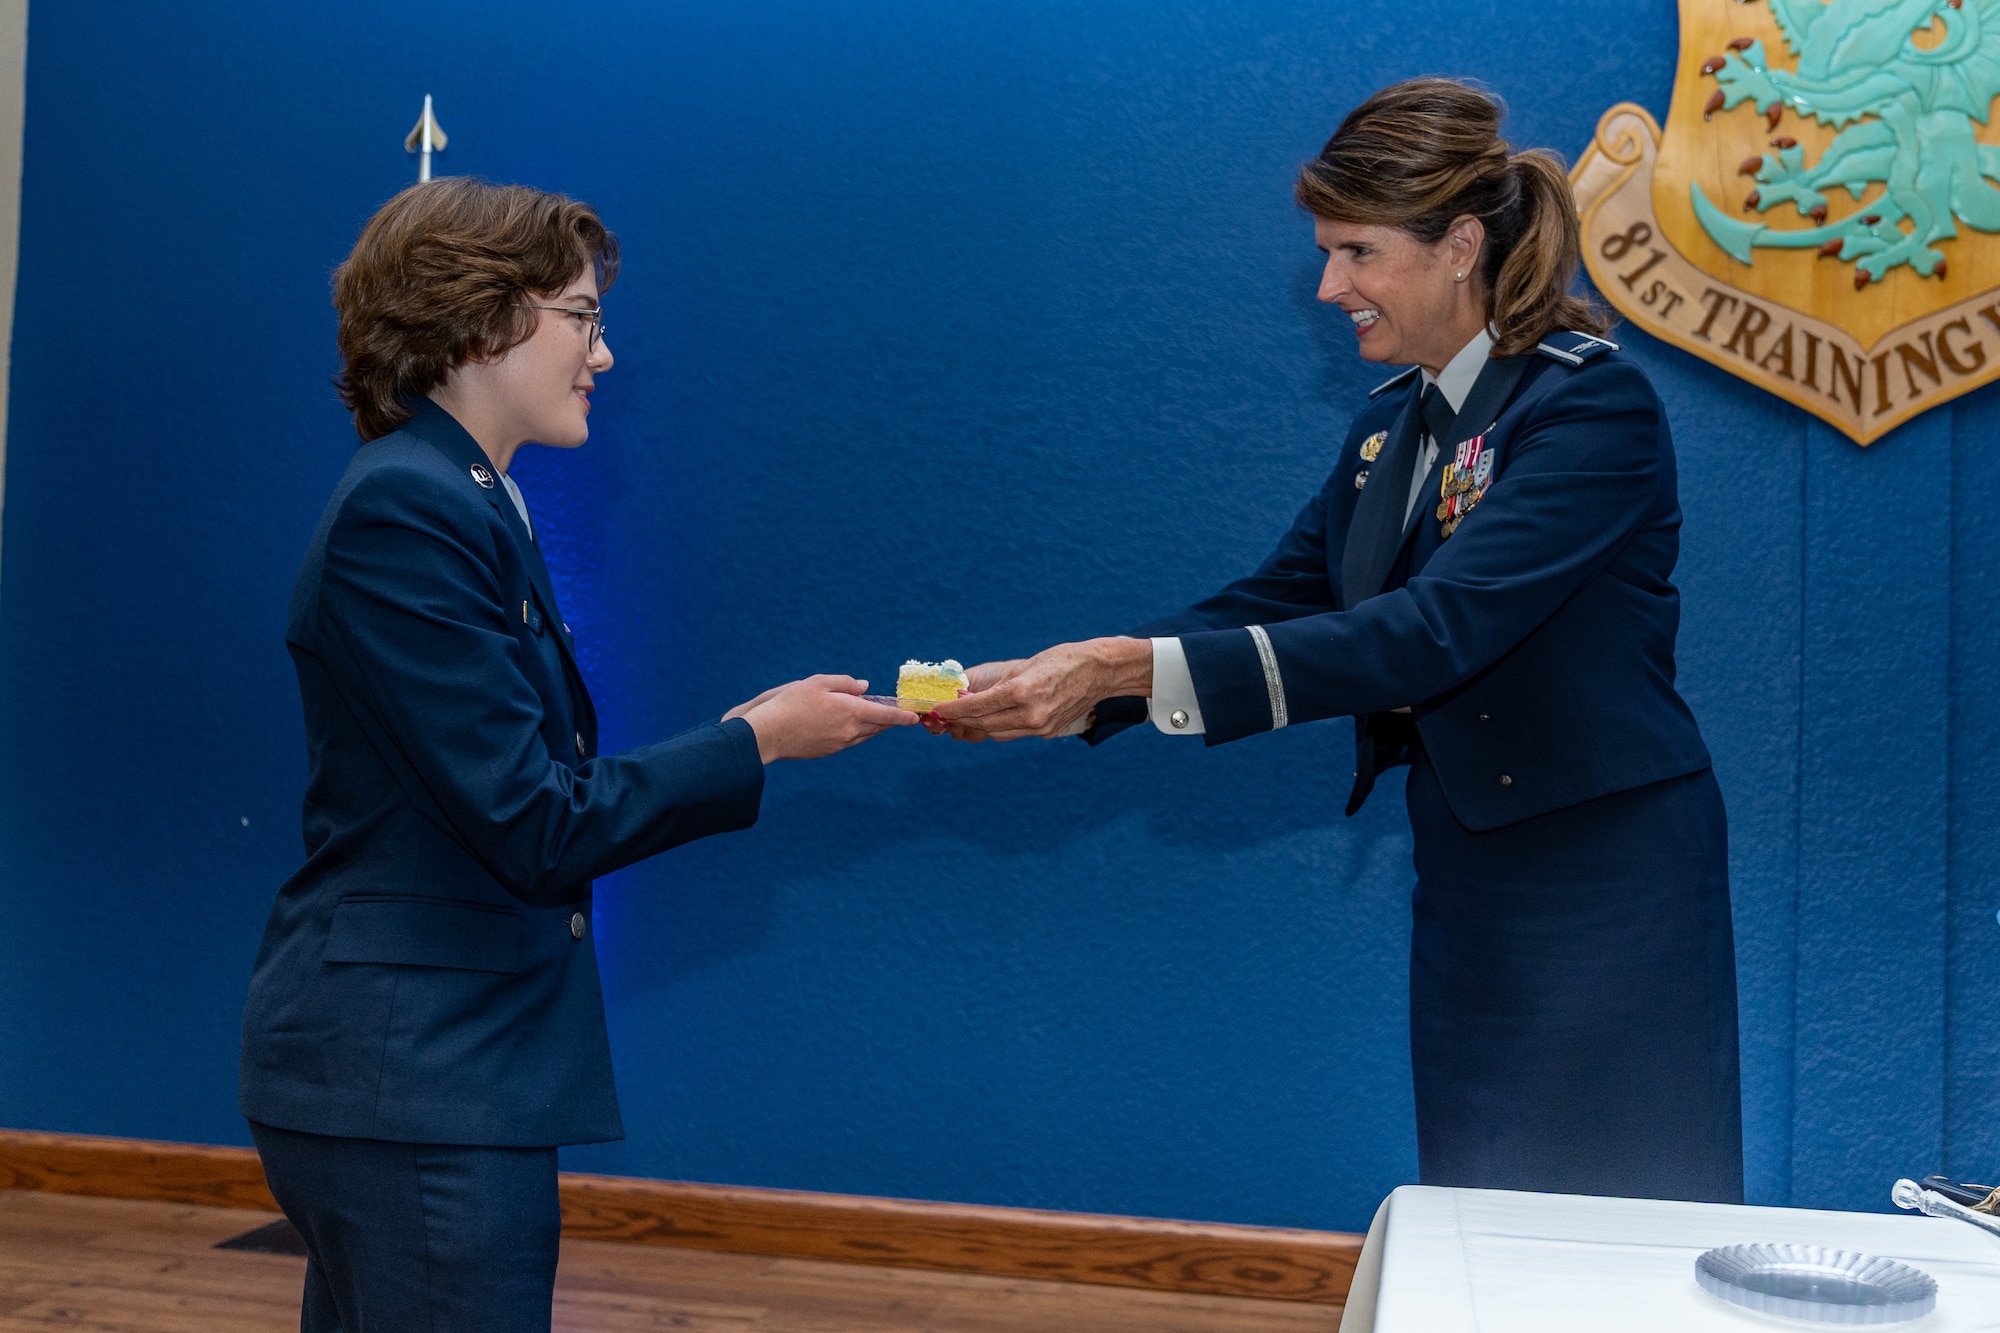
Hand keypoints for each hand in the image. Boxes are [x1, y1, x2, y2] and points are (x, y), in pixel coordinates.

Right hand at [733, 675, 917, 761]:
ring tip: (874, 716)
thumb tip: (865, 687)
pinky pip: (850, 741)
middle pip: (877, 726)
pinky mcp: (829, 751)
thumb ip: (845, 683)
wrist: (769, 733)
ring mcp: (840, 744)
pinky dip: (856, 732)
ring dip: (873, 726)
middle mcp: (850, 731)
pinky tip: (849, 725)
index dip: (902, 715)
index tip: (914, 716)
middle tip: (896, 712)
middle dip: (889, 719)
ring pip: (865, 735)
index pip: (885, 714)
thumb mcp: (818, 682)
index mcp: (851, 711)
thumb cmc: (791, 703)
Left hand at [928, 638, 1149, 741]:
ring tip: (966, 716)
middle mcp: (1030, 714)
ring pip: (997, 732)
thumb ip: (999, 685)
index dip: (953, 708)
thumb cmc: (1062, 660)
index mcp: (1022, 692)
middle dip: (961, 719)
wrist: (1100, 671)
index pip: (977, 706)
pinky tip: (993, 717)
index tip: (937, 708)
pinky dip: (1000, 726)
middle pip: (983, 723)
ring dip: (979, 725)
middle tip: (946, 713)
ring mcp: (1040, 726)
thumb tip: (972, 697)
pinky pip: (1014, 733)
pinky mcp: (1047, 732)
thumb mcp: (1026, 666)